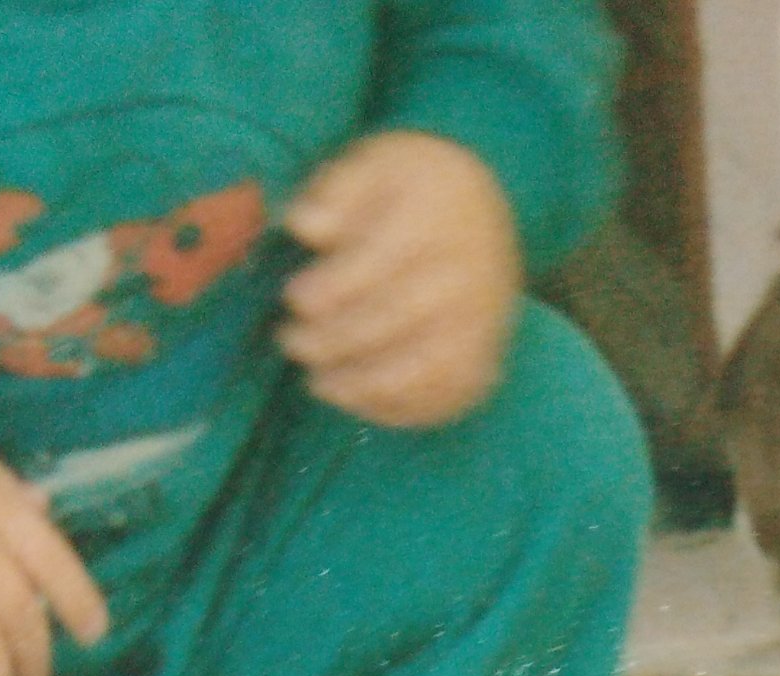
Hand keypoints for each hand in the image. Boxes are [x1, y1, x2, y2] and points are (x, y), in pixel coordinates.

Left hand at [280, 132, 520, 426]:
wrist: (489, 212)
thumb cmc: (417, 189)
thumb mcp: (377, 163)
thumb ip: (337, 190)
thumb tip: (305, 226)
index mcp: (436, 217)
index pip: (378, 263)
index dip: (330, 288)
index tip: (294, 297)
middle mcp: (465, 275)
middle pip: (393, 320)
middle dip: (333, 340)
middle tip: (291, 342)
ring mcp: (479, 325)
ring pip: (418, 370)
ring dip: (360, 386)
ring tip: (318, 383)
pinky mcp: (482, 361)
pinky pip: (441, 399)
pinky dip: (394, 409)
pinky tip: (355, 399)